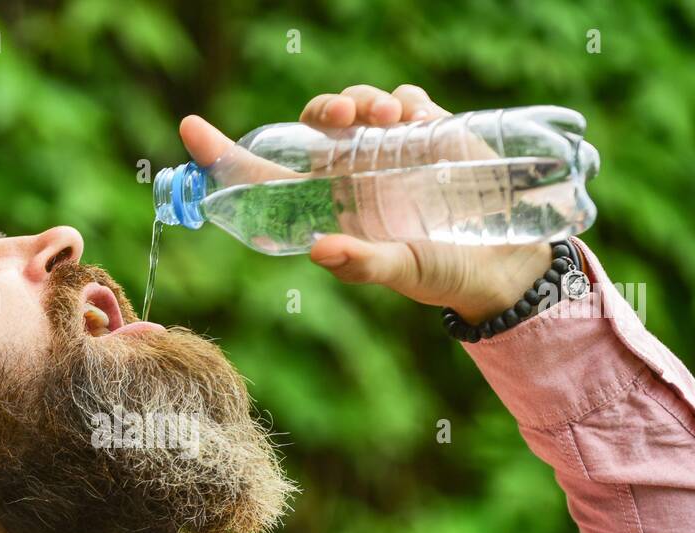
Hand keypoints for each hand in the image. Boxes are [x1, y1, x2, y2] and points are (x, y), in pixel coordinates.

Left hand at [179, 84, 553, 323]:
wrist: (503, 262)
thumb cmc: (442, 273)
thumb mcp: (401, 272)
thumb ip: (362, 263)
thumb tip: (321, 249)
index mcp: (329, 206)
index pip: (265, 177)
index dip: (225, 155)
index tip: (191, 130)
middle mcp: (350, 175)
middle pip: (312, 126)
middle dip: (319, 110)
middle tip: (336, 117)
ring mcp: (387, 150)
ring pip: (354, 104)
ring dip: (360, 100)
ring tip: (384, 117)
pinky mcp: (427, 130)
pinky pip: (402, 98)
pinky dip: (399, 98)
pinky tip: (411, 117)